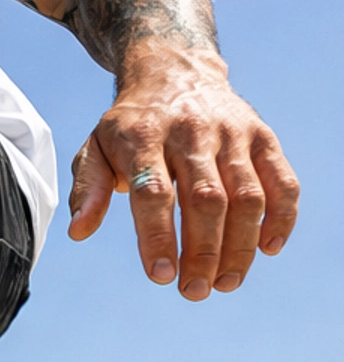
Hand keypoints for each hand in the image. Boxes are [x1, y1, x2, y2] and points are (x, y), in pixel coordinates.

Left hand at [66, 46, 298, 297]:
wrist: (174, 70)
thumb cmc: (130, 125)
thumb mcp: (95, 148)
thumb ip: (87, 189)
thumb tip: (79, 231)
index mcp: (144, 136)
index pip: (154, 193)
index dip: (158, 237)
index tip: (161, 276)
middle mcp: (191, 131)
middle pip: (205, 200)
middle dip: (203, 253)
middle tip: (194, 291)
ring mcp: (232, 133)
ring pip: (246, 196)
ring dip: (240, 246)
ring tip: (226, 283)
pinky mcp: (262, 136)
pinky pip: (282, 181)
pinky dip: (281, 218)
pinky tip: (267, 249)